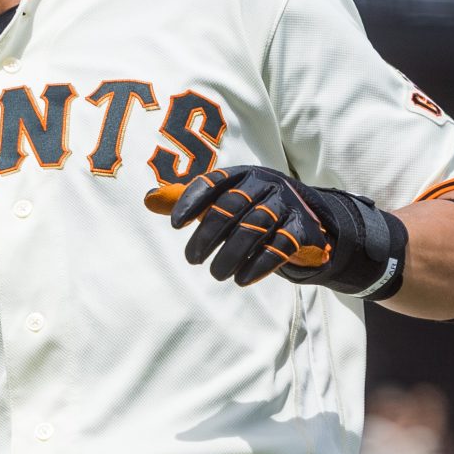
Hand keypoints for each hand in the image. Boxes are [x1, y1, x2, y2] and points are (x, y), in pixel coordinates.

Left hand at [148, 167, 335, 285]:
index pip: (212, 183)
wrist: (304, 218)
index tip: (176, 225)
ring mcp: (287, 204)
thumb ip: (187, 200)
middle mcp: (265, 184)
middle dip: (208, 235)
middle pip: (231, 207)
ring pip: (255, 227)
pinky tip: (242, 279)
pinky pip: (281, 245)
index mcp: (241, 174)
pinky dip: (260, 264)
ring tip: (217, 274)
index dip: (192, 201)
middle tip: (192, 259)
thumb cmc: (250, 208)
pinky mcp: (303, 227)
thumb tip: (149, 200)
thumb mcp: (221, 200)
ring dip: (232, 254)